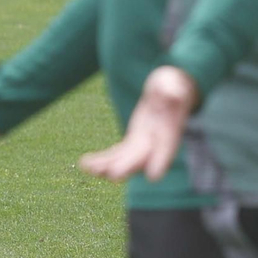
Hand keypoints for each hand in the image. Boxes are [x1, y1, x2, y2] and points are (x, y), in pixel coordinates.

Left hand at [79, 66, 197, 183]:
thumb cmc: (173, 82)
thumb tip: (171, 93)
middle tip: (114, 175)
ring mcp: (143, 145)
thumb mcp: (173, 82)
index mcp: (171, 128)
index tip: (154, 175)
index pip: (168, 146)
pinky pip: (116, 155)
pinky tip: (84, 163)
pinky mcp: (132, 143)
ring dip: (107, 166)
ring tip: (89, 167)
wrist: (169, 89)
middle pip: (142, 158)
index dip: (162, 160)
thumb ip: (172, 89)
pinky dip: (102, 160)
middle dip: (128, 167)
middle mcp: (157, 142)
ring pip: (125, 161)